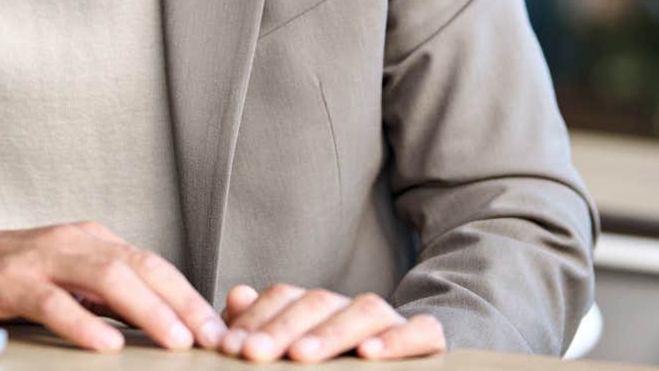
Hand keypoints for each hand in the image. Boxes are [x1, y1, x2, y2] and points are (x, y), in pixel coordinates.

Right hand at [0, 222, 224, 352]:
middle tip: (210, 337)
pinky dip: (83, 322)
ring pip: (106, 278)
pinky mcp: (8, 282)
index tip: (217, 328)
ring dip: (146, 310)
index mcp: (92, 241)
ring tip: (174, 339)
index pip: (153, 265)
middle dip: (182, 303)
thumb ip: (104, 294)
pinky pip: (52, 302)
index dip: (189, 295)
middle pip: (140, 266)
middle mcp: (72, 242)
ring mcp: (41, 260)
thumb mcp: (64, 278)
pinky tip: (105, 343)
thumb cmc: (4, 276)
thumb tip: (157, 322)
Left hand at [217, 283, 445, 361]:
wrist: (402, 369)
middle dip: (282, 327)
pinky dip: (397, 340)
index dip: (256, 319)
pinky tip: (368, 354)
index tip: (230, 347)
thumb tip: (237, 295)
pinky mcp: (427, 339)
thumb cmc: (336, 364)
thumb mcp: (294, 347)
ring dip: (331, 333)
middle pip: (319, 302)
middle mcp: (352, 308)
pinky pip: (422, 331)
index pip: (285, 297)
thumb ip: (264, 326)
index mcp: (318, 308)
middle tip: (252, 354)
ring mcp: (392, 322)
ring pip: (366, 309)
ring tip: (300, 356)